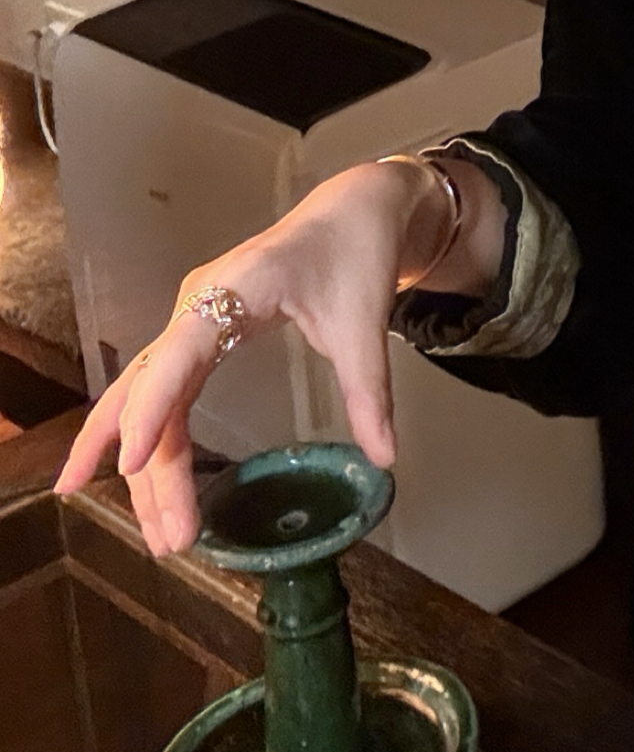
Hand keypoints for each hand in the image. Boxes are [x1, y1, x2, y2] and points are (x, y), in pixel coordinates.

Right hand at [52, 159, 492, 558]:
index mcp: (236, 288)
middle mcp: (199, 303)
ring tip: (158, 535)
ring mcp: (193, 317)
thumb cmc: (356, 254)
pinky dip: (151, 436)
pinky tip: (138, 481)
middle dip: (154, 469)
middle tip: (172, 542)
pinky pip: (162, 389)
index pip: (180, 353)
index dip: (153, 409)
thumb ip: (369, 390)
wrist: (355, 209)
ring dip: (147, 465)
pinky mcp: (199, 332)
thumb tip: (385, 458)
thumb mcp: (365, 322)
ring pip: (148, 396)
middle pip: (154, 390)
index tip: (131, 464)